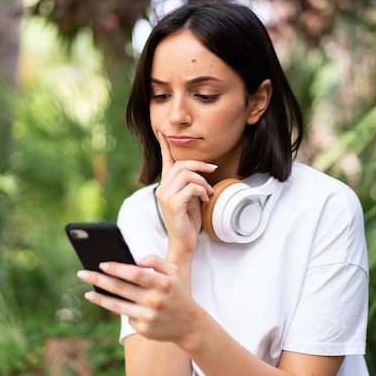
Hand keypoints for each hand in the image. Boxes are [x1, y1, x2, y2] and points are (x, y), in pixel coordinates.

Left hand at [77, 255, 201, 343]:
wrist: (190, 325)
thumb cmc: (178, 293)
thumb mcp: (174, 272)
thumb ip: (156, 260)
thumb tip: (135, 259)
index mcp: (162, 283)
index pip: (135, 273)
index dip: (117, 268)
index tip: (101, 264)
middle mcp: (155, 301)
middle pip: (120, 288)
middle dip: (99, 279)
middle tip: (82, 273)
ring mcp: (148, 317)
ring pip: (118, 306)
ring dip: (100, 298)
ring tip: (87, 292)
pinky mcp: (144, 330)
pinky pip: (127, 317)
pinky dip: (121, 309)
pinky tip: (114, 304)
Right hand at [155, 132, 216, 254]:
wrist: (183, 242)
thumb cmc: (188, 221)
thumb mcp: (190, 198)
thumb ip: (190, 184)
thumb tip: (202, 173)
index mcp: (165, 185)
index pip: (165, 161)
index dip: (164, 146)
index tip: (163, 133)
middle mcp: (162, 188)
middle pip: (181, 164)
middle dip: (200, 165)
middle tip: (213, 170)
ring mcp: (166, 195)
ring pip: (186, 174)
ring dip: (203, 181)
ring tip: (208, 192)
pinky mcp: (174, 203)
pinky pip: (191, 187)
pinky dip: (202, 190)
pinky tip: (205, 198)